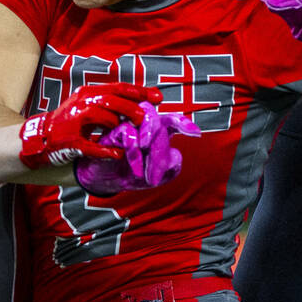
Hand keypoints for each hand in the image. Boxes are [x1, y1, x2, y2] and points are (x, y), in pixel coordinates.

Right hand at [18, 83, 163, 169]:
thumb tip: (138, 107)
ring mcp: (74, 121)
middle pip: (111, 100)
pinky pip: (91, 145)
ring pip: (102, 118)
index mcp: (89, 92)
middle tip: (147, 118)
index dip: (140, 92)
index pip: (118, 88)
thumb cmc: (68, 122)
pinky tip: (118, 155)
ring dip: (120, 125)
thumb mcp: (88, 107)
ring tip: (134, 133)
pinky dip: (106, 151)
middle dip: (132, 108)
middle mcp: (82, 102)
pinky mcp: (69, 141)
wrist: (39, 137)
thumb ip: (110, 106)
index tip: (159, 97)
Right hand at [74, 102, 200, 194]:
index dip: (185, 124)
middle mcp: (144, 124)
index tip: (196, 133)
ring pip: (147, 121)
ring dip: (150, 147)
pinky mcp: (114, 130)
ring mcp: (129, 124)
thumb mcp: (157, 176)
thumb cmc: (133, 173)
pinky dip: (132, 153)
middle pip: (161, 121)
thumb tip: (175, 154)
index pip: (173, 121)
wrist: (105, 180)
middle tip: (155, 177)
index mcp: (157, 131)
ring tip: (144, 172)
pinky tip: (130, 166)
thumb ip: (172, 168)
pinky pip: (128, 132)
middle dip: (160, 149)